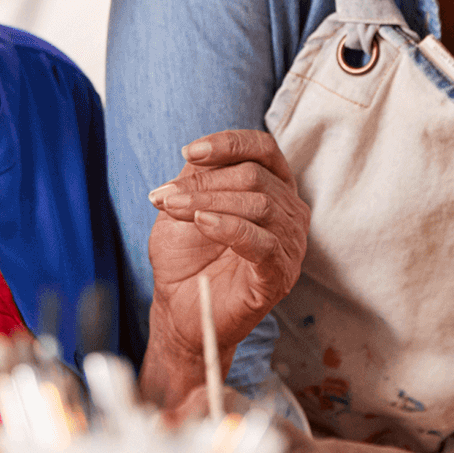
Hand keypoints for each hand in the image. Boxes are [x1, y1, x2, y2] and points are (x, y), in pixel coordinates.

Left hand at [141, 128, 308, 405]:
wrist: (180, 308)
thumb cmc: (188, 257)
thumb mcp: (185, 205)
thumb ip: (196, 178)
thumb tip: (194, 158)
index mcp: (273, 188)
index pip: (264, 149)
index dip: (229, 143)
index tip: (189, 152)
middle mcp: (289, 212)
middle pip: (255, 177)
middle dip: (204, 183)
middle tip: (165, 196)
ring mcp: (289, 244)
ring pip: (260, 205)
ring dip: (209, 203)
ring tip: (173, 209)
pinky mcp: (280, 274)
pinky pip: (262, 243)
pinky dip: (230, 228)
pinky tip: (202, 224)